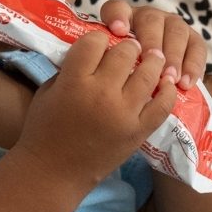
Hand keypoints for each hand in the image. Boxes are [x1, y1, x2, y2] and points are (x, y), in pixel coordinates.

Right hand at [17, 31, 176, 183]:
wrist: (53, 173)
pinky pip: (163, 104)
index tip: (101, 44)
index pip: (96, 41)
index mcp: (74, 81)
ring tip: (153, 58)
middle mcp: (101, 93)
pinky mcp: (139, 130)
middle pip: (126, 52)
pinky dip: (167, 90)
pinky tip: (166, 82)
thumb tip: (96, 49)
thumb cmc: (44, 129)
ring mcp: (124, 112)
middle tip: (130, 49)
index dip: (99, 39)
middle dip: (128, 46)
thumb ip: (71, 68)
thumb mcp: (49, 90)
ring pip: (149, 72)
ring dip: (152, 61)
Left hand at [101, 0, 206, 90]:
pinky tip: (186, 83)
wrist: (157, 82)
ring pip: (176, 32)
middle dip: (152, 43)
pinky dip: (193, 66)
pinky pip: (197, 48)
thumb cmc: (130, 76)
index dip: (117, 17)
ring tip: (170, 79)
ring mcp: (173, 26)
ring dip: (174, 56)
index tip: (118, 30)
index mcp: (124, 19)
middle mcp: (149, 18)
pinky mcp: (193, 39)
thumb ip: (109, 64)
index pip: (116, 9)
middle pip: (151, 20)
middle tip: (151, 63)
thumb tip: (100, 70)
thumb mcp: (115, 69)